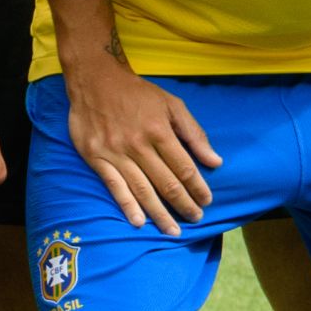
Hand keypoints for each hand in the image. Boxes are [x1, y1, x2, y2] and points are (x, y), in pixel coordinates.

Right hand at [58, 58, 216, 227]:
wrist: (95, 79)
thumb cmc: (137, 93)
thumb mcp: (172, 104)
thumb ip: (194, 133)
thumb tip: (215, 161)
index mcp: (159, 131)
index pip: (185, 168)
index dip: (198, 188)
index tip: (206, 201)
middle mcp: (138, 144)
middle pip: (166, 183)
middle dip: (184, 205)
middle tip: (195, 219)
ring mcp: (115, 152)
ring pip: (142, 189)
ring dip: (159, 213)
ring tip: (172, 230)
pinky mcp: (95, 156)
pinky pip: (114, 185)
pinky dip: (127, 205)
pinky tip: (138, 221)